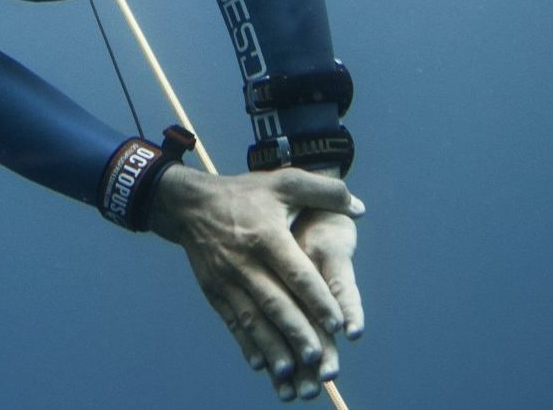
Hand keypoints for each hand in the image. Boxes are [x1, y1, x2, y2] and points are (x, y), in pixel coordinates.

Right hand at [149, 165, 364, 400]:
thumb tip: (360, 210)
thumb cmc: (246, 194)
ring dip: (272, 346)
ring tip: (292, 370)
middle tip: (318, 357)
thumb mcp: (285, 182)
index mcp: (266, 234)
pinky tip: (262, 364)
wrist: (192, 204)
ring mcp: (226, 278)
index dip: (317, 299)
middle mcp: (244, 259)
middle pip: (274, 301)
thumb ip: (324, 192)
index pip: (295, 272)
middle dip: (296, 331)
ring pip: (252, 318)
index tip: (337, 323)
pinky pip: (232, 322)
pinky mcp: (213, 291)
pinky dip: (247, 344)